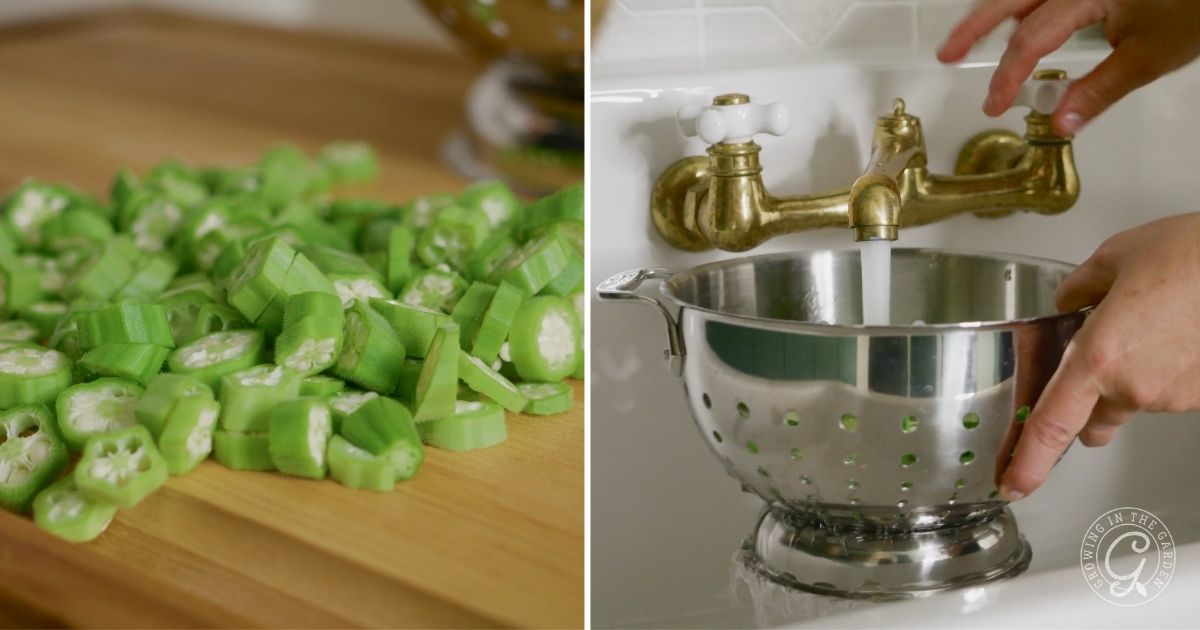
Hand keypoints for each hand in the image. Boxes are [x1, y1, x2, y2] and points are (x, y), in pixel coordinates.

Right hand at [937, 0, 1199, 135]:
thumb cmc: (1193, 10)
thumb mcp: (1150, 57)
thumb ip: (1100, 90)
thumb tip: (1060, 122)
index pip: (1030, 39)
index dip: (1007, 76)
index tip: (994, 104)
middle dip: (973, 27)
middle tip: (947, 53)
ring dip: (994, 12)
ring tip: (970, 39)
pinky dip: (1021, 6)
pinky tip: (1017, 21)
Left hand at [999, 213, 1199, 499]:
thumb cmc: (1194, 255)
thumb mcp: (1114, 258)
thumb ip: (1078, 290)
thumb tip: (1070, 304)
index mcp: (1099, 357)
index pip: (1050, 425)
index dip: (1027, 462)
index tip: (1013, 485)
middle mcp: (1134, 386)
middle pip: (1091, 421)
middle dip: (1083, 405)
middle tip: (1090, 367)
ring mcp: (1172, 396)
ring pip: (1132, 404)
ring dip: (1128, 381)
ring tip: (1147, 327)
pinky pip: (1167, 392)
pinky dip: (1161, 372)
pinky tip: (1173, 333)